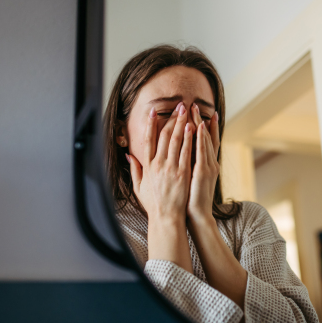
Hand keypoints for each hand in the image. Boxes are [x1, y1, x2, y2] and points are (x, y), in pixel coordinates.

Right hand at [127, 102, 192, 221]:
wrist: (166, 218)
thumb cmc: (153, 204)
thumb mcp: (139, 186)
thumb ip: (135, 169)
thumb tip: (129, 155)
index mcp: (147, 166)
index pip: (148, 139)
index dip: (150, 123)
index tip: (153, 110)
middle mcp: (158, 164)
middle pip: (165, 135)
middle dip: (172, 118)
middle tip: (178, 105)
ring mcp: (171, 168)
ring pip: (177, 140)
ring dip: (182, 123)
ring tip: (187, 110)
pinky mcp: (183, 173)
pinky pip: (187, 152)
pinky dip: (189, 139)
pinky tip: (192, 127)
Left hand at [186, 103, 219, 223]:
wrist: (197, 216)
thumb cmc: (189, 200)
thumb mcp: (188, 180)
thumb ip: (184, 167)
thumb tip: (180, 157)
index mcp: (206, 165)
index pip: (205, 141)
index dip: (204, 127)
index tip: (201, 113)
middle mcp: (210, 163)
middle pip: (205, 137)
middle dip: (199, 120)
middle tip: (194, 105)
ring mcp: (208, 167)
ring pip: (204, 141)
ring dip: (199, 123)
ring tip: (194, 110)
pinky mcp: (203, 172)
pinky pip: (201, 152)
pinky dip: (201, 139)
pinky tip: (198, 127)